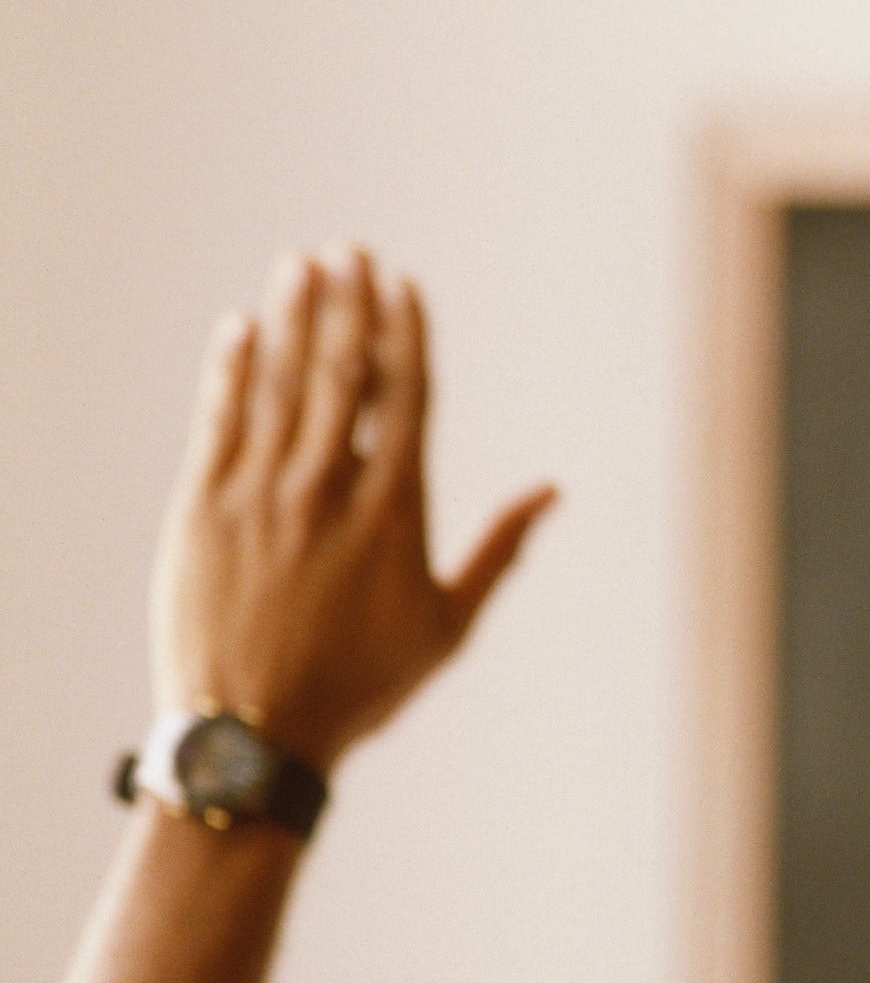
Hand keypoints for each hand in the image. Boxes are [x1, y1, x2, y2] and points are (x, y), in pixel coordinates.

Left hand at [151, 251, 557, 773]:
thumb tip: (554, 491)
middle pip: (342, 373)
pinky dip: (231, 372)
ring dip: (293, 319)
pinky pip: (220, 423)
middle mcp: (328, 490)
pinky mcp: (201, 511)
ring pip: (281, 385)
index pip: (405, 397)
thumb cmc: (361, 687)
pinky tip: (240, 330)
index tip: (403, 283)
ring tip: (302, 265)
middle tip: (349, 249)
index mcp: (394, 512)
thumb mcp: (447, 625)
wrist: (252, 734)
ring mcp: (260, 496)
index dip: (405, 332)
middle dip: (348, 304)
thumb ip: (500, 548)